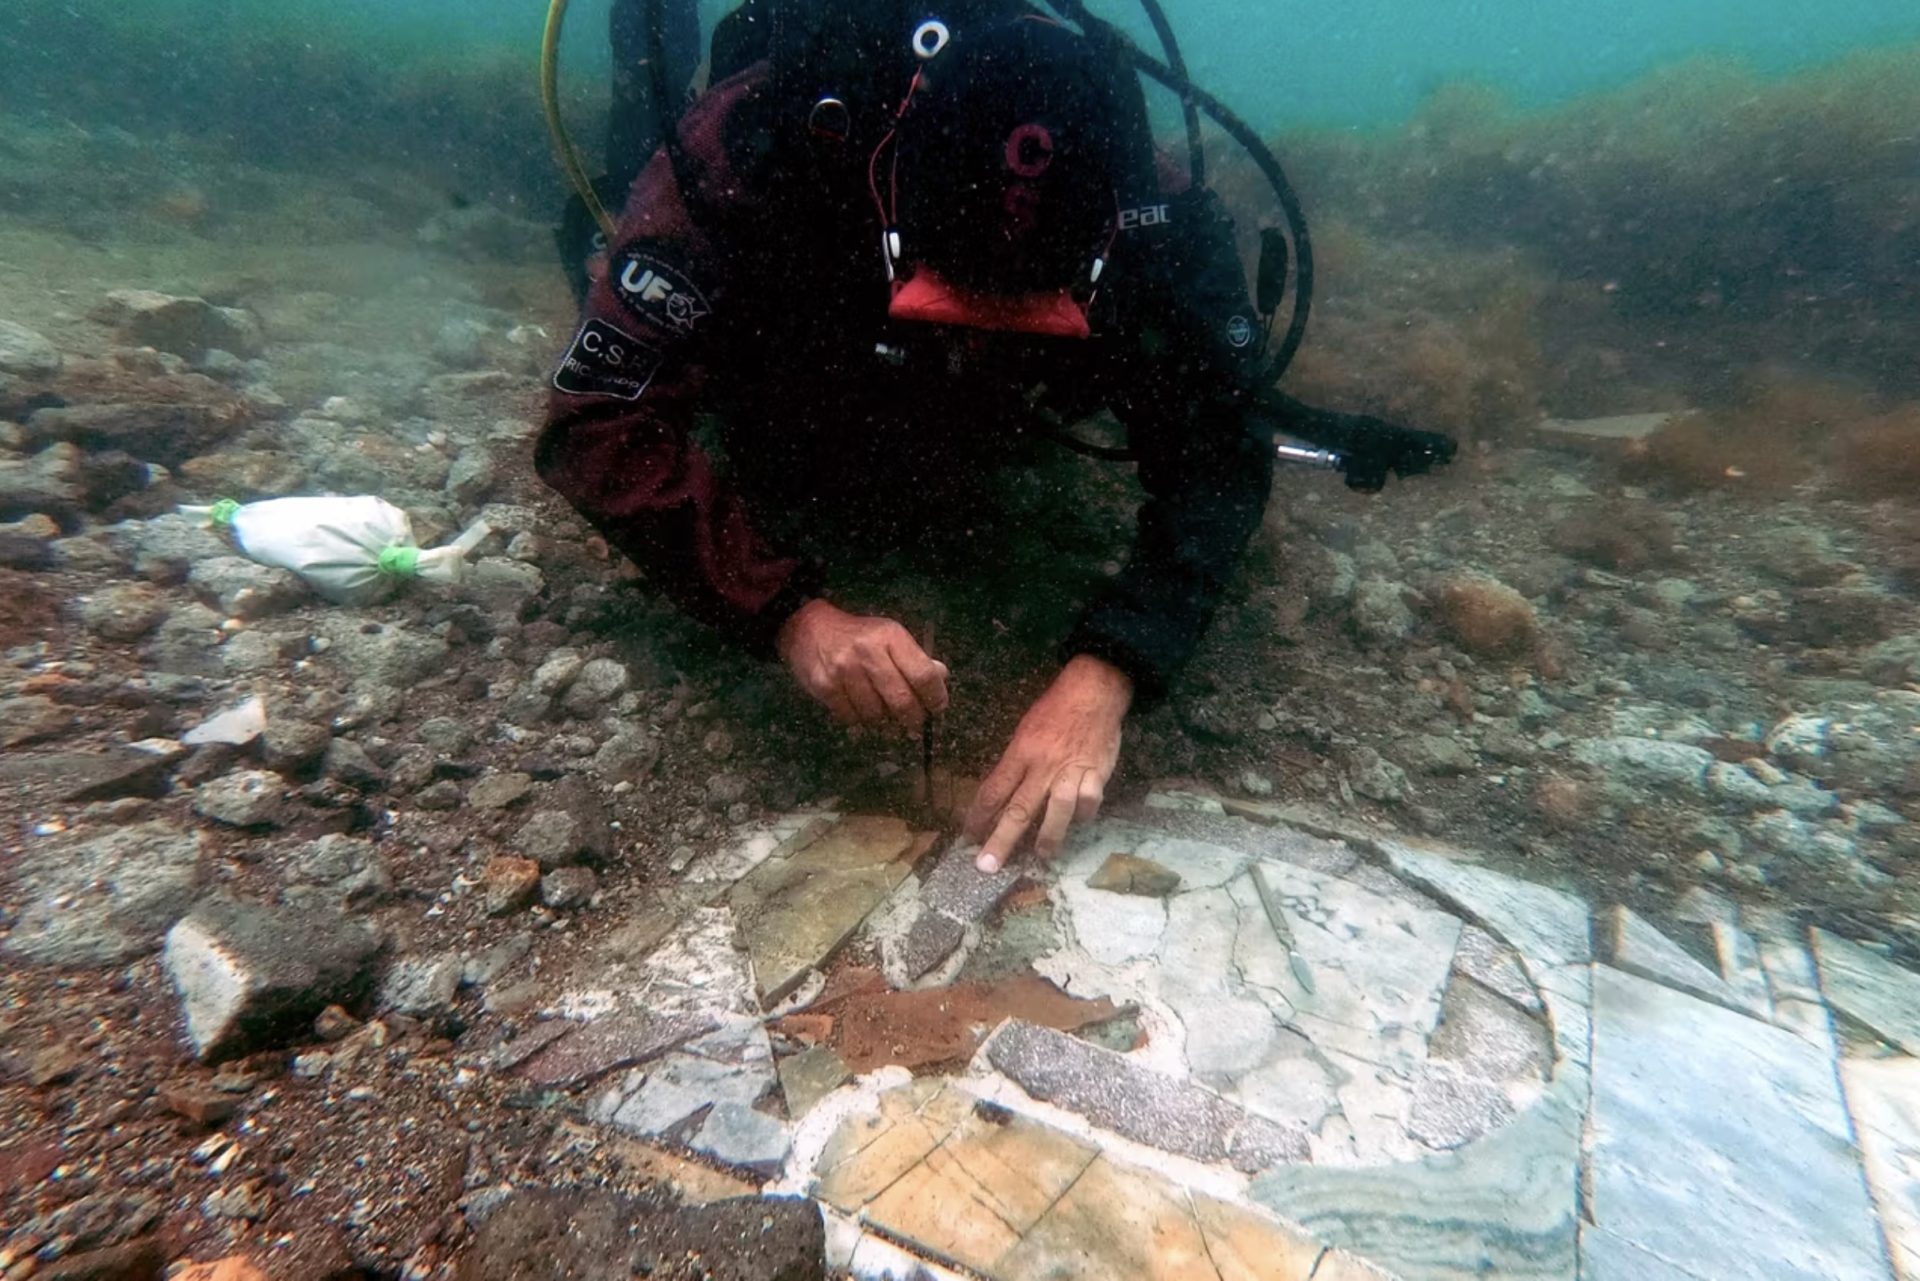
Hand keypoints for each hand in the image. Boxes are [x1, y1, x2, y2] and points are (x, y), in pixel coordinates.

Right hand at [777, 599, 947, 733]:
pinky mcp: (825, 687)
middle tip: (914, 723)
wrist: (809, 627)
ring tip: (883, 713)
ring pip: (876, 715)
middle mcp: (868, 653)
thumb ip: (916, 658)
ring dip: (884, 721)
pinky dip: (859, 721)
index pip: (923, 674)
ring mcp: (844, 671)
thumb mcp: (890, 636)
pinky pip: (851, 718)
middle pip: (901, 701)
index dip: (935, 697)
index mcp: (890, 637)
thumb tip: (942, 677)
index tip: (937, 707)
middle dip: (913, 719)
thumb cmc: (858, 635)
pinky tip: (860, 709)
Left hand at [966, 655, 1132, 872]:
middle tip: (987, 866)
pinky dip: (1084, 815)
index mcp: (1021, 752)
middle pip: (1019, 808)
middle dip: (1001, 840)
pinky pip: (1090, 801)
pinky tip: (1079, 822)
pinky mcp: (1097, 773)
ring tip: (1040, 857)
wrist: (1094, 691)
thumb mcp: (1025, 730)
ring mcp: (1072, 771)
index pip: (994, 789)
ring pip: (1057, 810)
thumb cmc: (1055, 709)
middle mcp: (1043, 766)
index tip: (968, 837)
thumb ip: (1015, 763)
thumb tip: (1001, 794)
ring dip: (1048, 837)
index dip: (979, 815)